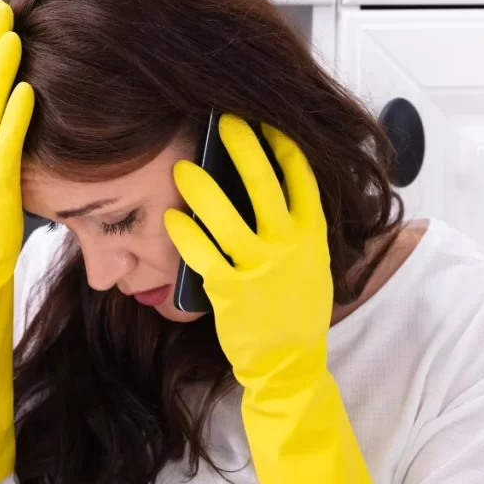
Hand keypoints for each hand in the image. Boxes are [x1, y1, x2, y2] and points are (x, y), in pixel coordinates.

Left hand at [165, 114, 404, 483]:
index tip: (264, 120)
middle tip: (222, 120)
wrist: (291, 363)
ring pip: (227, 217)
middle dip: (242, 147)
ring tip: (183, 168)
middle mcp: (290, 247)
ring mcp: (262, 269)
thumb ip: (294, 226)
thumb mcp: (308, 263)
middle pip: (264, 185)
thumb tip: (268, 185)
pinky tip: (171, 219)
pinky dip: (185, 235)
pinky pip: (203, 255)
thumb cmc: (294, 308)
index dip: (281, 145)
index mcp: (312, 235)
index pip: (301, 179)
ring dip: (202, 187)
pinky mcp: (232, 293)